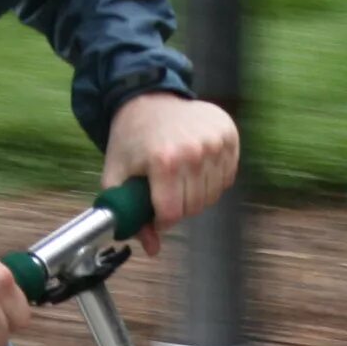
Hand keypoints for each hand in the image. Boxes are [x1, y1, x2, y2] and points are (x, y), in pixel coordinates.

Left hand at [103, 92, 238, 260]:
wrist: (148, 97)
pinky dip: (211, 179)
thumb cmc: (131, 138)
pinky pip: (226, 178)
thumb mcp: (117, 175)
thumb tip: (152, 248)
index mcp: (164, 161)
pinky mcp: (229, 136)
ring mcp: (215, 143)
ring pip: (212, 195)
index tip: (155, 209)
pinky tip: (195, 165)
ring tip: (179, 176)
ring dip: (195, 194)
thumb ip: (128, 213)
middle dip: (178, 207)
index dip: (161, 219)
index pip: (172, 214)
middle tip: (164, 190)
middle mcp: (194, 152)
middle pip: (194, 207)